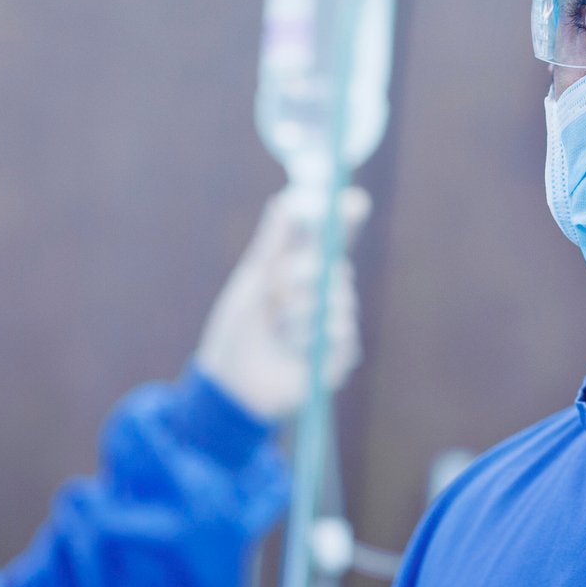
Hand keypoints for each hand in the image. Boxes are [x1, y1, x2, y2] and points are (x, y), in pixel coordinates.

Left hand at [194, 187, 366, 422]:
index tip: (355, 200)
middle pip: (336, 267)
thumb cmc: (237, 331)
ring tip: (279, 329)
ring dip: (304, 312)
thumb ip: (272, 245)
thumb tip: (284, 200)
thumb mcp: (253, 283)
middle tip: (282, 283)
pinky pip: (343, 335)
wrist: (230, 386)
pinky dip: (315, 339)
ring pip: (341, 301)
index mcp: (302, 273)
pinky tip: (296, 351)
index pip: (331, 239)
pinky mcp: (340, 356)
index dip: (346, 218)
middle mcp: (323, 295)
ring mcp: (334, 325)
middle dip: (308, 272)